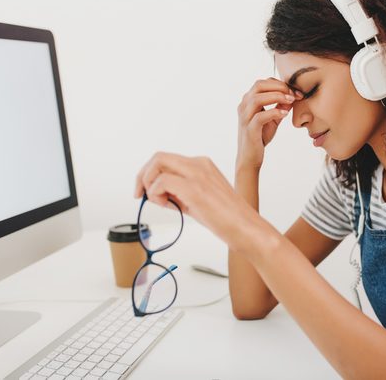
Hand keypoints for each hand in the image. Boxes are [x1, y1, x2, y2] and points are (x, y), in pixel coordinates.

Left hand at [134, 152, 269, 252]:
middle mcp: (199, 164)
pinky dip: (156, 193)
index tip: (145, 191)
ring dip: (149, 184)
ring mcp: (197, 174)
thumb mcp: (199, 200)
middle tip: (139, 194)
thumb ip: (179, 193)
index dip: (150, 173)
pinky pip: (161, 182)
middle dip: (143, 175)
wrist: (247, 228)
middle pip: (159, 157)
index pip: (167, 160)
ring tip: (159, 202)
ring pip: (157, 163)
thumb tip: (155, 194)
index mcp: (202, 164)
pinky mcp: (194, 188)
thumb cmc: (227, 219)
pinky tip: (167, 206)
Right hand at [236, 78, 302, 170]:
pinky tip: (284, 114)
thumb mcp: (273, 119)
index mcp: (248, 101)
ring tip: (291, 101)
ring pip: (258, 98)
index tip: (296, 92)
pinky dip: (274, 112)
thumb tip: (292, 96)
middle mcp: (243, 106)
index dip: (280, 84)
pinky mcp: (249, 129)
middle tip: (294, 94)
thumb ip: (280, 106)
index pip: (263, 83)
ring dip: (277, 96)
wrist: (250, 158)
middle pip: (259, 85)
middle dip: (279, 87)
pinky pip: (260, 117)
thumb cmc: (260, 137)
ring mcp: (245, 117)